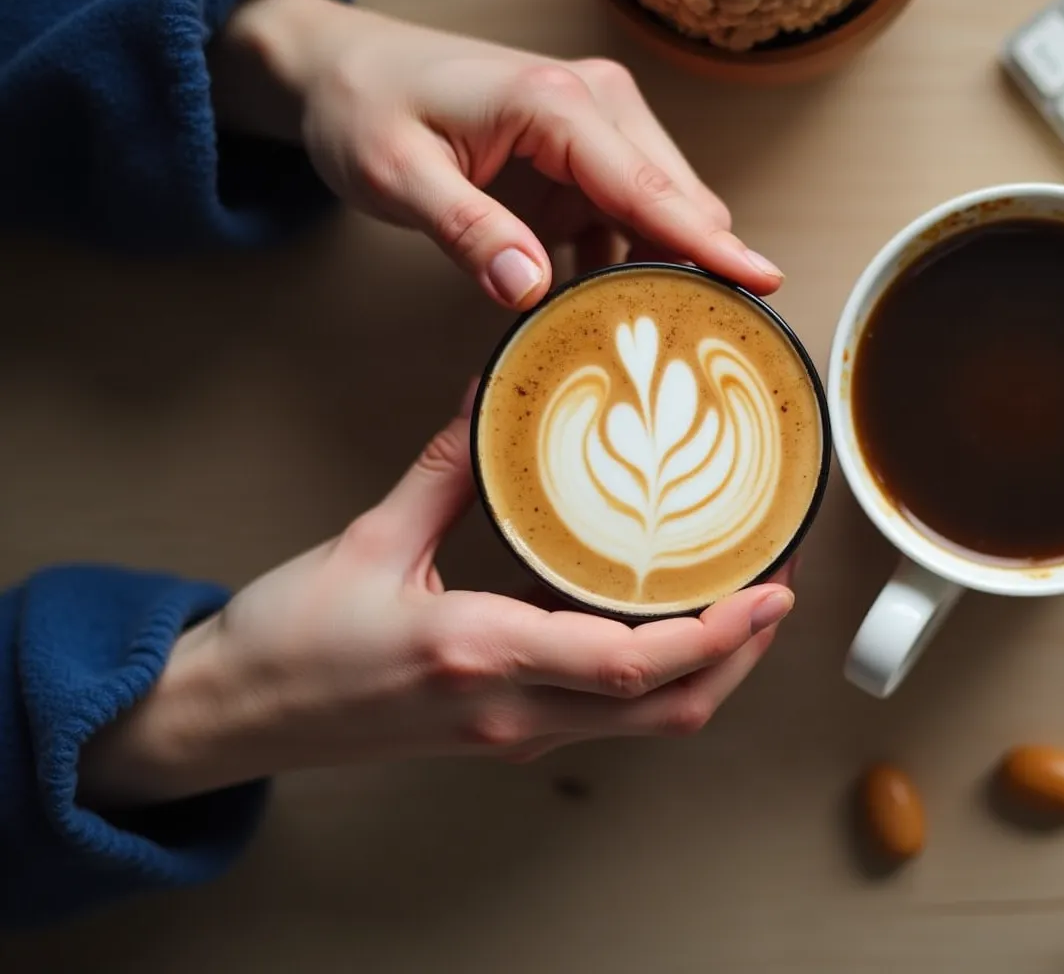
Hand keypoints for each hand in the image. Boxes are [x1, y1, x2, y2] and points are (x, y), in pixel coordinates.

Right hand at [78, 391, 794, 808]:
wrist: (232, 717)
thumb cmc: (290, 641)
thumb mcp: (371, 537)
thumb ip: (449, 463)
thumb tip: (497, 384)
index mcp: (481, 655)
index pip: (632, 663)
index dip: (718, 632)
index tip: (773, 587)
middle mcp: (512, 708)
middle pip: (669, 709)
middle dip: (742, 654)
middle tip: (782, 581)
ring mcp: (514, 729)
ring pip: (649, 722)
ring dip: (712, 667)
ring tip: (747, 594)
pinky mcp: (507, 730)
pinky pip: (610, 714)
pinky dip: (663, 675)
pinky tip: (673, 617)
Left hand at [209, 0, 781, 307]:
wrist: (345, 70)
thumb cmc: (366, 108)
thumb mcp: (397, 175)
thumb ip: (467, 231)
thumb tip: (530, 289)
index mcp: (557, 103)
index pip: (650, 186)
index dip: (708, 243)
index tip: (764, 283)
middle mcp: (595, 106)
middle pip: (677, 201)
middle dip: (695, 269)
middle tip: (691, 350)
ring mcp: (596, 134)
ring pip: (663, 213)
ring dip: (662, 272)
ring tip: (658, 344)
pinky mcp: (584, 163)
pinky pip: (632, 222)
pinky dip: (630, 266)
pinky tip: (611, 314)